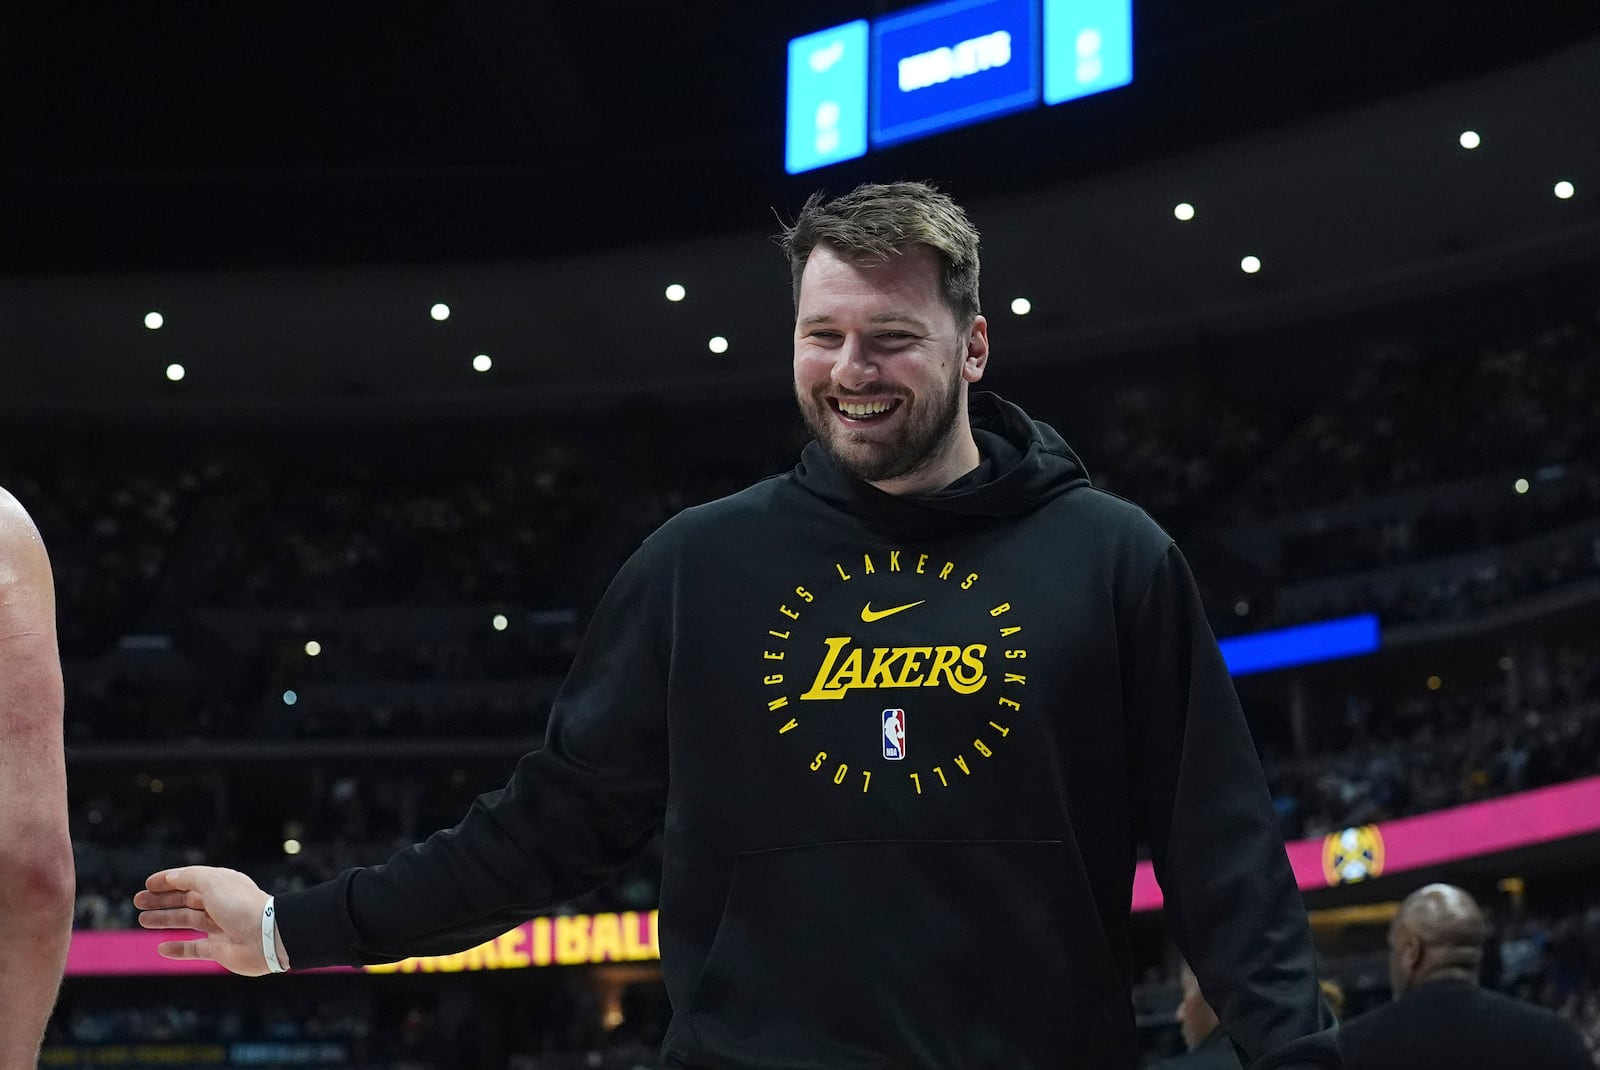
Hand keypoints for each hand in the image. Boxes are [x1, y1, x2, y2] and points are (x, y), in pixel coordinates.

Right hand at [134, 866, 288, 975]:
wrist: (265, 937)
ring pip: (187, 922)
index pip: (190, 880)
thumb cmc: (240, 906)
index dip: (168, 881)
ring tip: (142, 920)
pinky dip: (178, 949)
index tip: (147, 884)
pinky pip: (194, 949)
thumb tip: (171, 877)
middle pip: (185, 900)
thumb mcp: (213, 882)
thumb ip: (190, 877)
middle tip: (138, 902)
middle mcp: (220, 904)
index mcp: (221, 884)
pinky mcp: (220, 950)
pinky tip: (161, 948)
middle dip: (162, 900)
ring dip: (165, 920)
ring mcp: (220, 927)